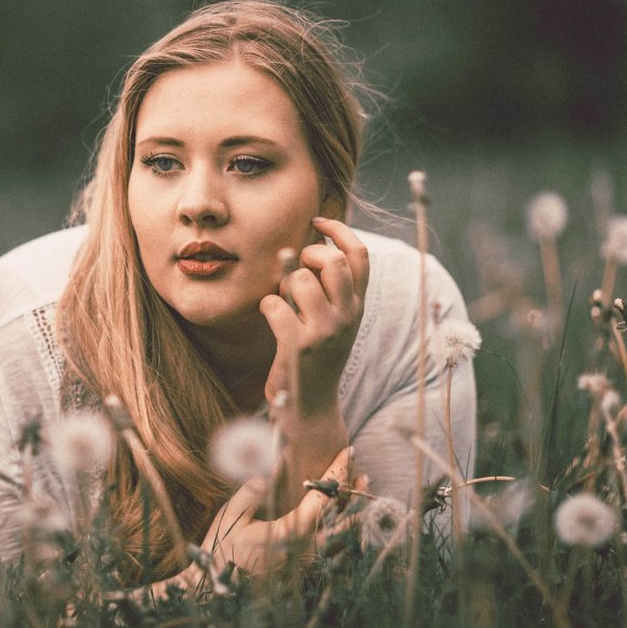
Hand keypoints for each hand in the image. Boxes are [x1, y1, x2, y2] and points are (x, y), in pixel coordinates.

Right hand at [150, 445, 361, 596]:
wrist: (216, 592)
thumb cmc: (222, 550)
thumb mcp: (232, 514)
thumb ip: (255, 488)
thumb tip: (275, 461)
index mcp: (291, 533)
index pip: (324, 497)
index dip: (338, 472)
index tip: (347, 452)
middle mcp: (307, 552)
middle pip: (345, 519)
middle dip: (356, 494)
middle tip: (363, 474)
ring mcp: (310, 567)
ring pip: (344, 539)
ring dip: (355, 515)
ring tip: (361, 495)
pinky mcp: (306, 576)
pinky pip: (335, 553)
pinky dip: (346, 535)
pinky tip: (346, 524)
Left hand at [259, 217, 369, 416]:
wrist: (312, 407)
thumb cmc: (315, 355)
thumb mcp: (333, 319)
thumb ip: (328, 286)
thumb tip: (310, 242)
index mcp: (357, 305)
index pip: (360, 254)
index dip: (339, 229)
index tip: (317, 220)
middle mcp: (347, 316)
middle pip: (333, 260)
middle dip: (309, 254)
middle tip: (298, 267)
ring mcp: (324, 332)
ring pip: (301, 279)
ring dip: (284, 284)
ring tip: (284, 301)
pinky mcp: (299, 347)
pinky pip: (274, 305)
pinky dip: (267, 305)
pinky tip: (272, 317)